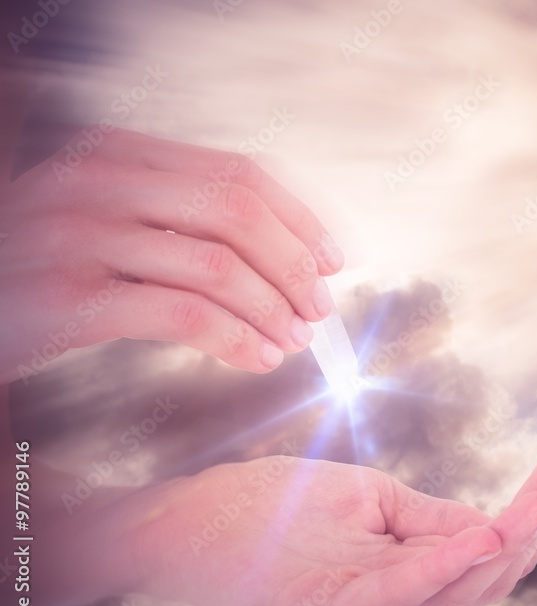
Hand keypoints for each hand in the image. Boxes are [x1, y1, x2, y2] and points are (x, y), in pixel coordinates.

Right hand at [0, 128, 343, 382]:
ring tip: (294, 341)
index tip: (332, 260)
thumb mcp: (104, 225)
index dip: (299, 219)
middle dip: (293, 264)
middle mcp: (96, 182)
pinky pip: (184, 315)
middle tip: (319, 308)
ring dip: (272, 309)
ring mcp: (77, 237)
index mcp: (115, 155)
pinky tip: (258, 359)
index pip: (238, 174)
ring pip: (217, 264)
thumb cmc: (44, 272)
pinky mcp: (67, 298)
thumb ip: (175, 221)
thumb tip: (283, 254)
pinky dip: (237, 339)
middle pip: (237, 211)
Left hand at [124, 456, 536, 605]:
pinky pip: (397, 593)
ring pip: (455, 589)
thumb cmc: (277, 510)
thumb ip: (429, 520)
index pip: (486, 563)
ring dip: (508, 540)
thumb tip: (489, 521)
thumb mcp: (370, 502)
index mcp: (403, 590)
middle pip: (484, 581)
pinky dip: (443, 565)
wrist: (191, 522)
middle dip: (535, 529)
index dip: (533, 523)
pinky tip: (480, 534)